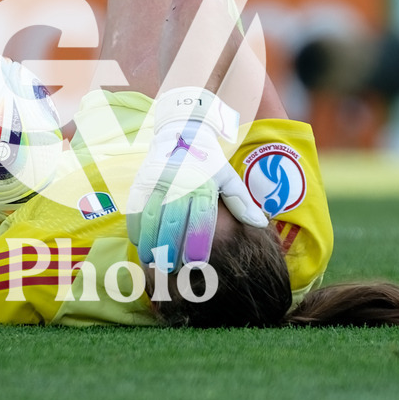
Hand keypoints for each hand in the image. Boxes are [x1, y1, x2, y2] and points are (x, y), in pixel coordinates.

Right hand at [126, 88, 267, 270]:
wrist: (182, 130)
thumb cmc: (209, 160)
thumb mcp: (228, 177)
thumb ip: (242, 202)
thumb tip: (261, 225)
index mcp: (204, 183)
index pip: (200, 217)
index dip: (196, 241)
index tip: (195, 262)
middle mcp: (180, 182)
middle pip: (173, 221)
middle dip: (170, 247)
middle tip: (171, 269)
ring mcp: (158, 181)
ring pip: (151, 216)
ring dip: (150, 241)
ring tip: (152, 261)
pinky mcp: (142, 180)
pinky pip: (137, 207)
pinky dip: (136, 227)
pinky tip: (139, 243)